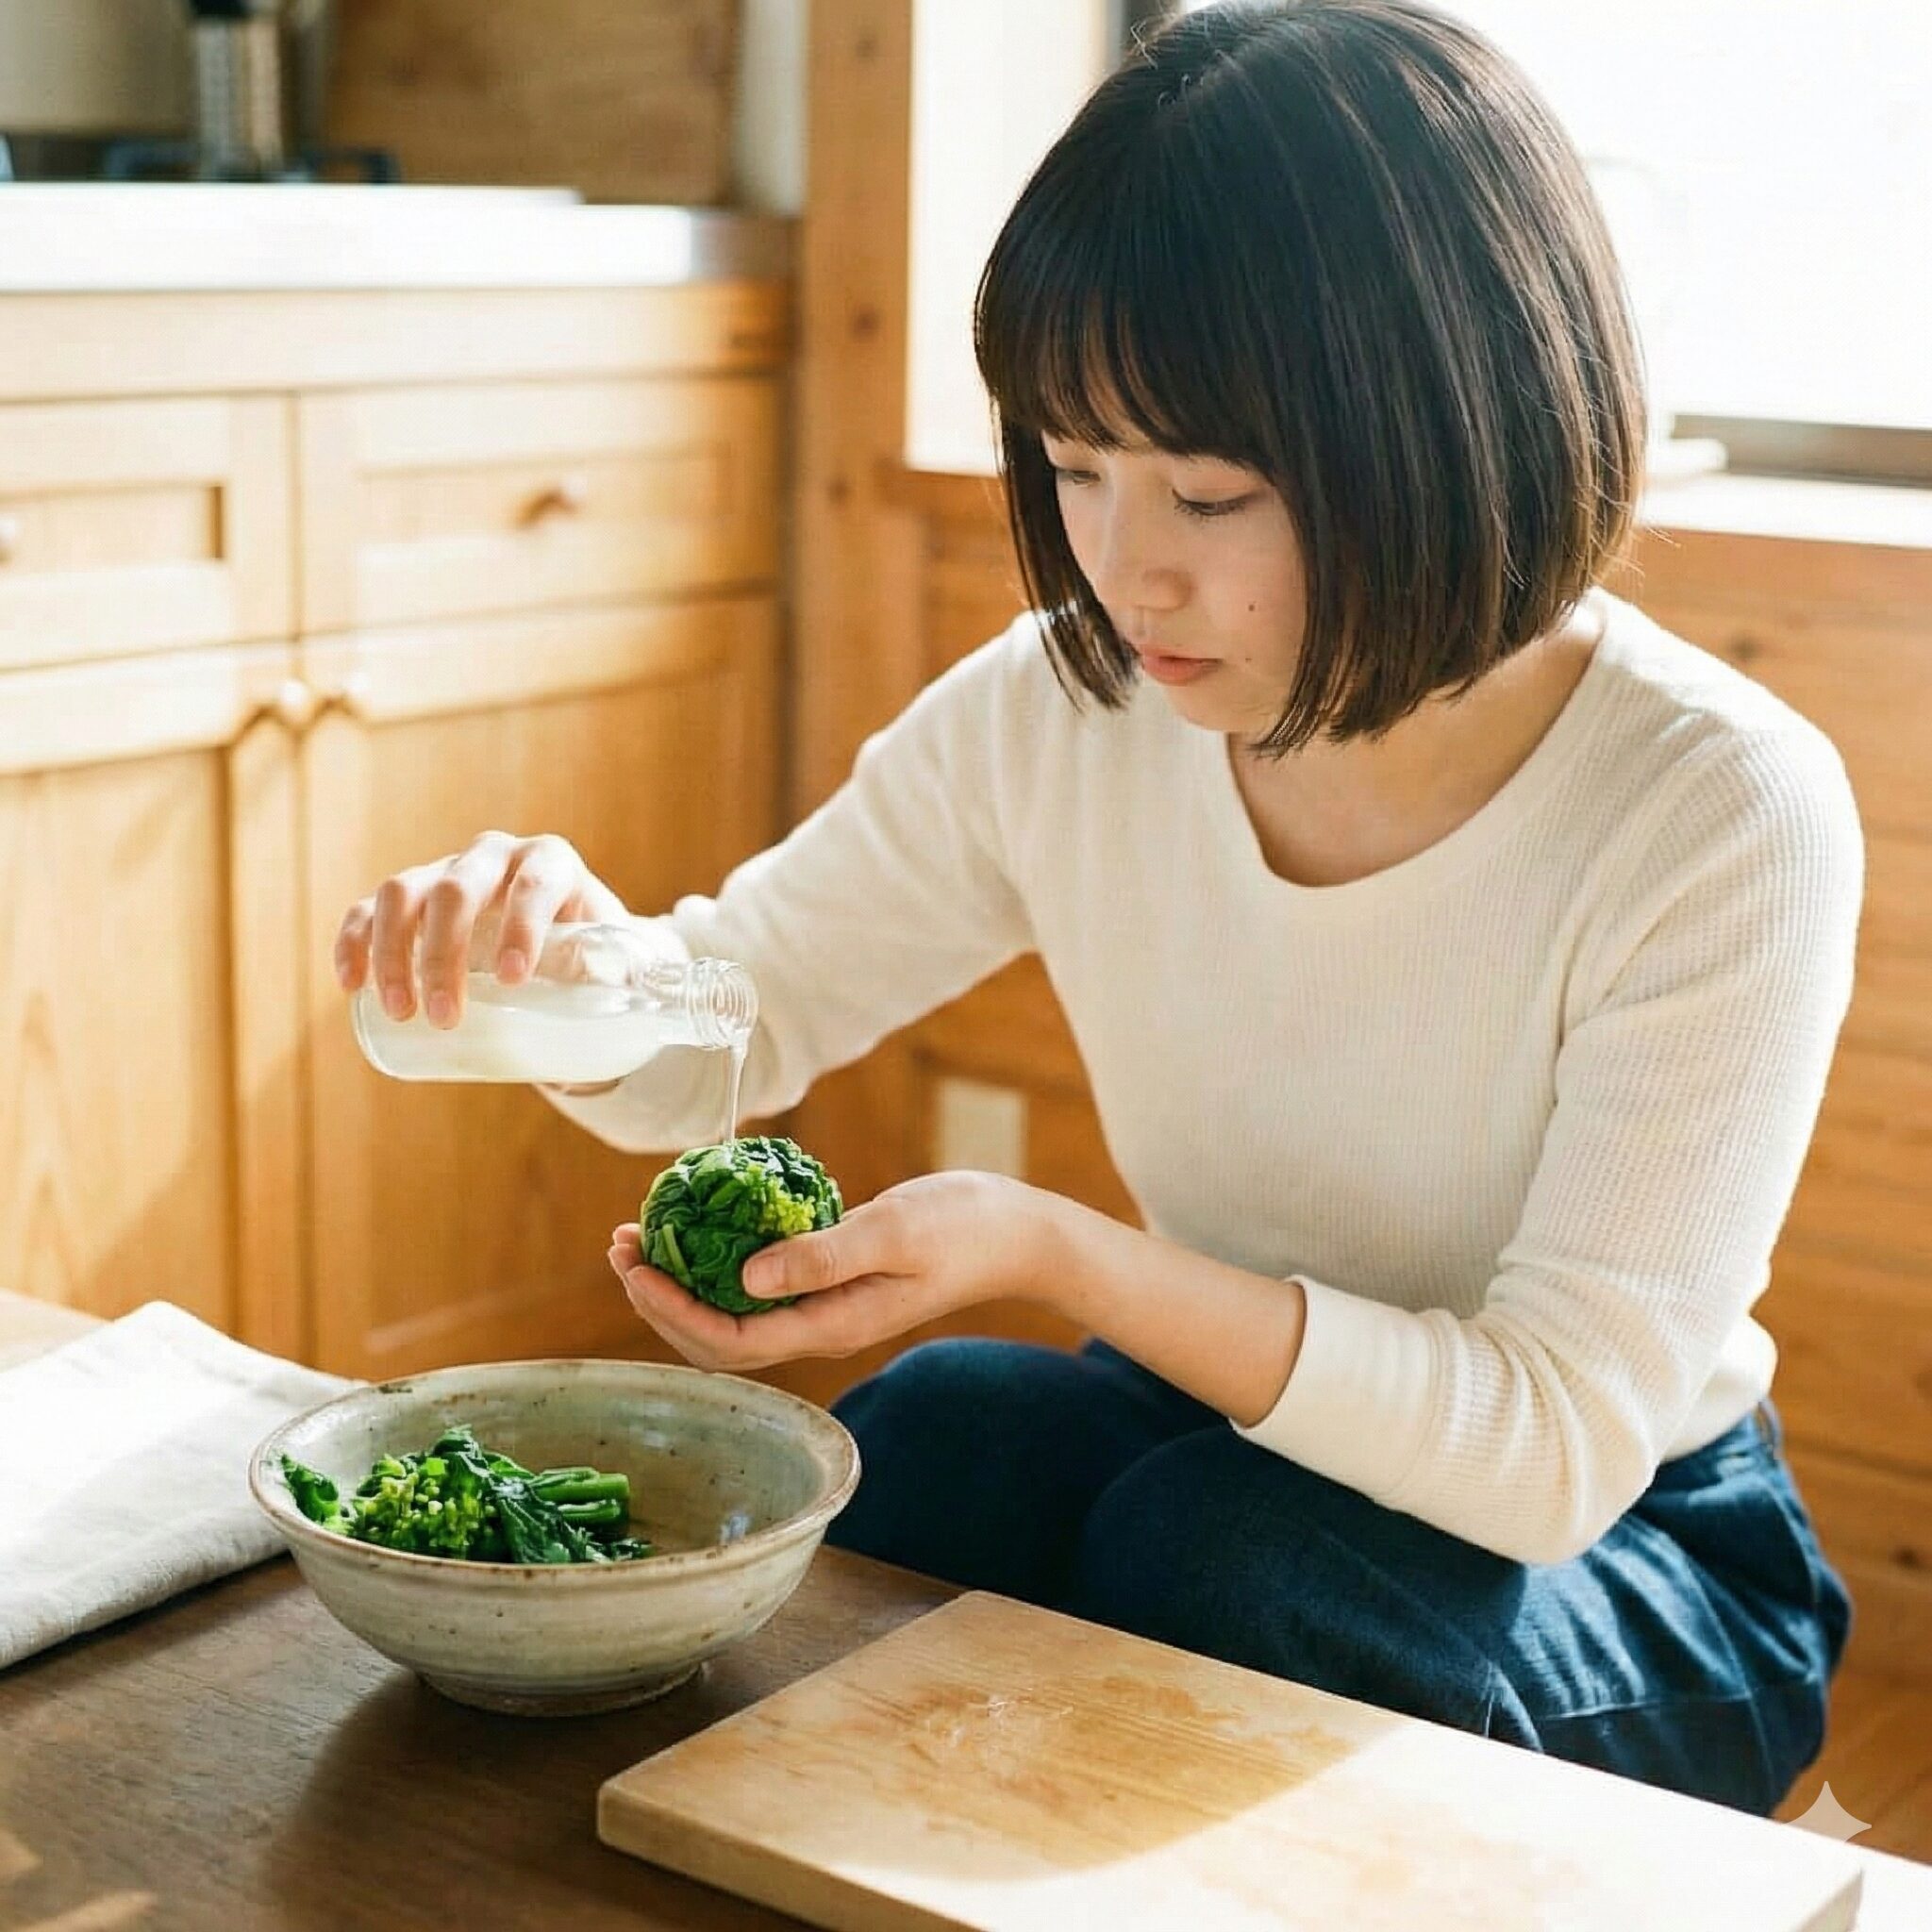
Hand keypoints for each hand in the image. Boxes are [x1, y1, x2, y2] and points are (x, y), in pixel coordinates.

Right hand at [334, 829, 630, 1028]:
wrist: (568, 950)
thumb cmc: (597, 960)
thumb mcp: (618, 963)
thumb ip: (620, 977)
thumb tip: (618, 1001)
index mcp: (551, 863)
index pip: (535, 883)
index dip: (522, 926)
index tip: (514, 980)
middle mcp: (495, 856)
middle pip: (458, 890)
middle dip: (444, 953)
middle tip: (445, 1015)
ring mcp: (445, 870)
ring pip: (403, 893)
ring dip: (394, 953)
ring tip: (402, 1013)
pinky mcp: (410, 898)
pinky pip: (367, 909)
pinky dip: (354, 943)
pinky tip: (352, 985)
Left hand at [606, 1171, 1072, 1372]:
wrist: (1015, 1234)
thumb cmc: (963, 1227)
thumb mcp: (893, 1231)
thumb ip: (822, 1256)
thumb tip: (745, 1278)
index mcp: (831, 1325)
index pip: (729, 1339)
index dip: (672, 1309)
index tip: (636, 1265)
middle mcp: (820, 1328)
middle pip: (718, 1341)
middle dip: (661, 1300)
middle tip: (622, 1247)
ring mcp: (825, 1309)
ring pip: (732, 1318)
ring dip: (682, 1286)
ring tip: (642, 1241)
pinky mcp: (830, 1284)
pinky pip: (757, 1290)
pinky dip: (717, 1268)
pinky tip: (703, 1232)